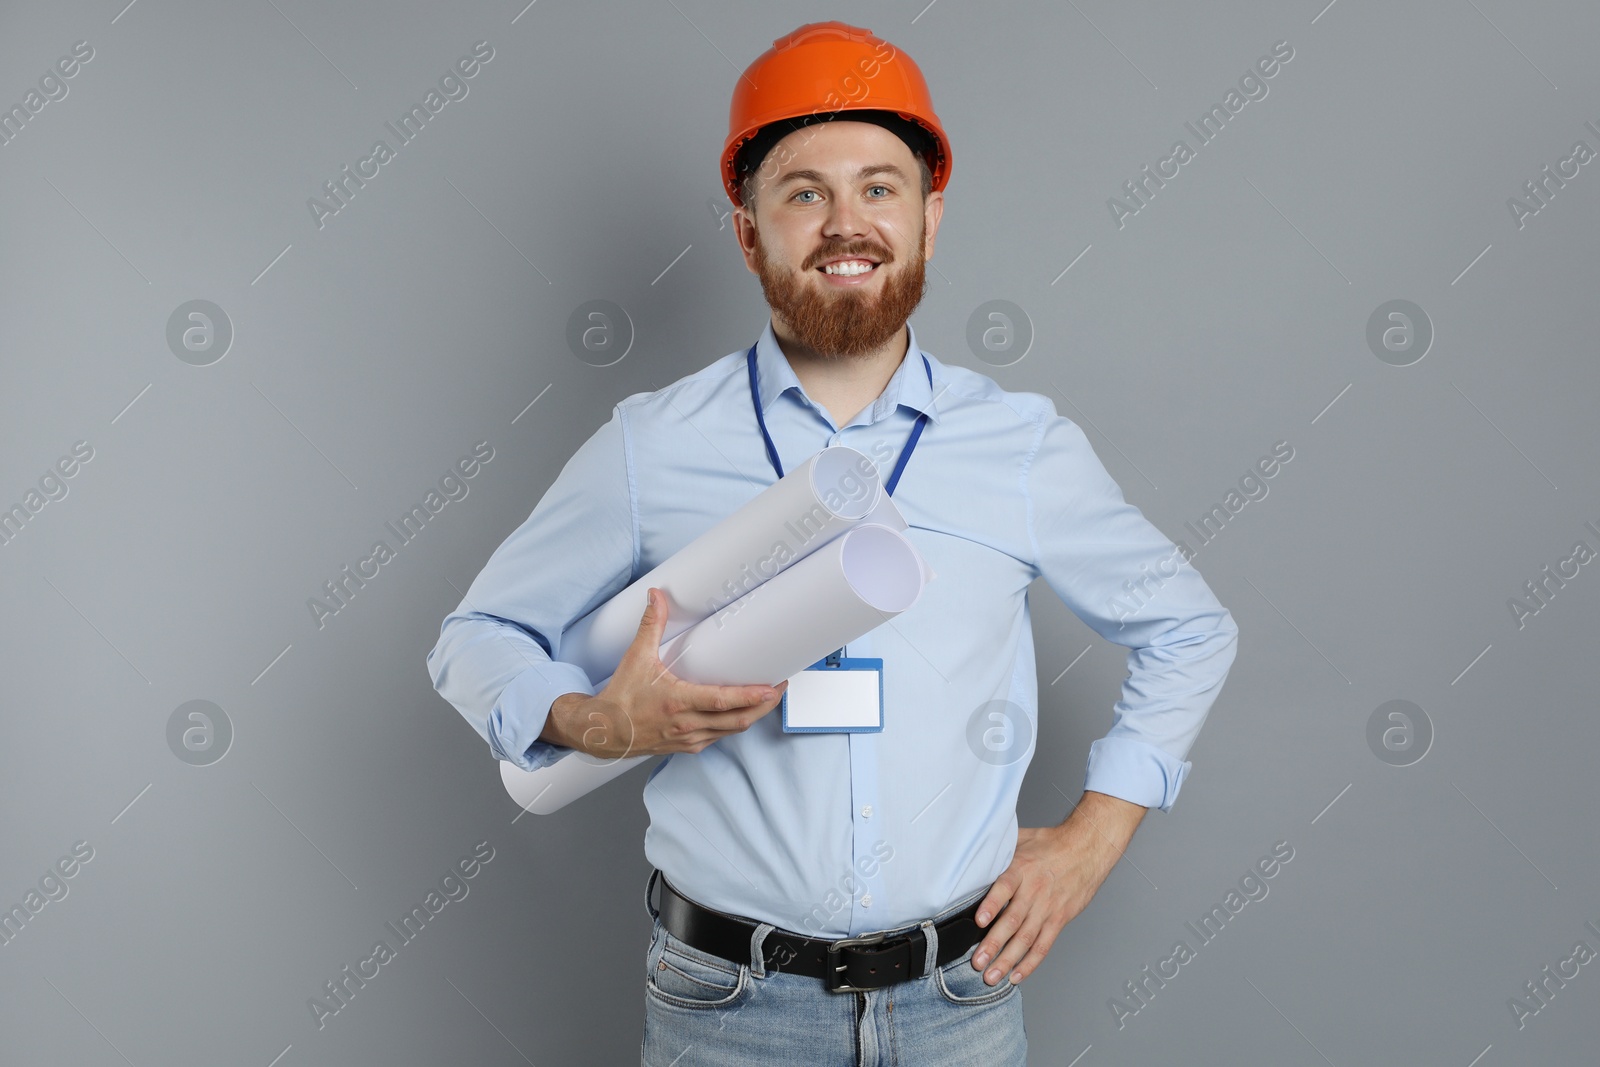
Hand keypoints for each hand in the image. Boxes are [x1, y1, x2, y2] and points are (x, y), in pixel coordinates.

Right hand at [561, 587, 788, 758]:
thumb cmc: (621, 697)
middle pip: (738, 720)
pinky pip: (719, 737)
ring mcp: (689, 739)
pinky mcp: (688, 746)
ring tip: (768, 698)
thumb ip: (651, 625)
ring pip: (732, 731)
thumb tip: (657, 596)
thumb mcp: (636, 657)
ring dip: (753, 716)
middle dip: (764, 706)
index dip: (752, 696)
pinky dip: (734, 725)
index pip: (723, 702)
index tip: (772, 687)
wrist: (604, 731)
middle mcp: (687, 725)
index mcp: (678, 702)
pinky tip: (741, 712)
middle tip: (780, 689)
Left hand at [969, 792, 1145, 985]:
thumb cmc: (1051, 843)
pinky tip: (1016, 975)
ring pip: (1026, 939)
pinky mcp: (1059, 919)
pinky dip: (1030, 962)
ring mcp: (1047, 908)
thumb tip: (971, 850)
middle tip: (977, 962)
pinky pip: (1043, 945)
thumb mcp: (1022, 838)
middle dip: (993, 944)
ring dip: (1007, 960)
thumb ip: (999, 849)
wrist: (1087, 849)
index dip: (992, 905)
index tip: (979, 921)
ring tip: (991, 977)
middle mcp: (1034, 891)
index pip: (1005, 888)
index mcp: (1021, 869)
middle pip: (1013, 921)